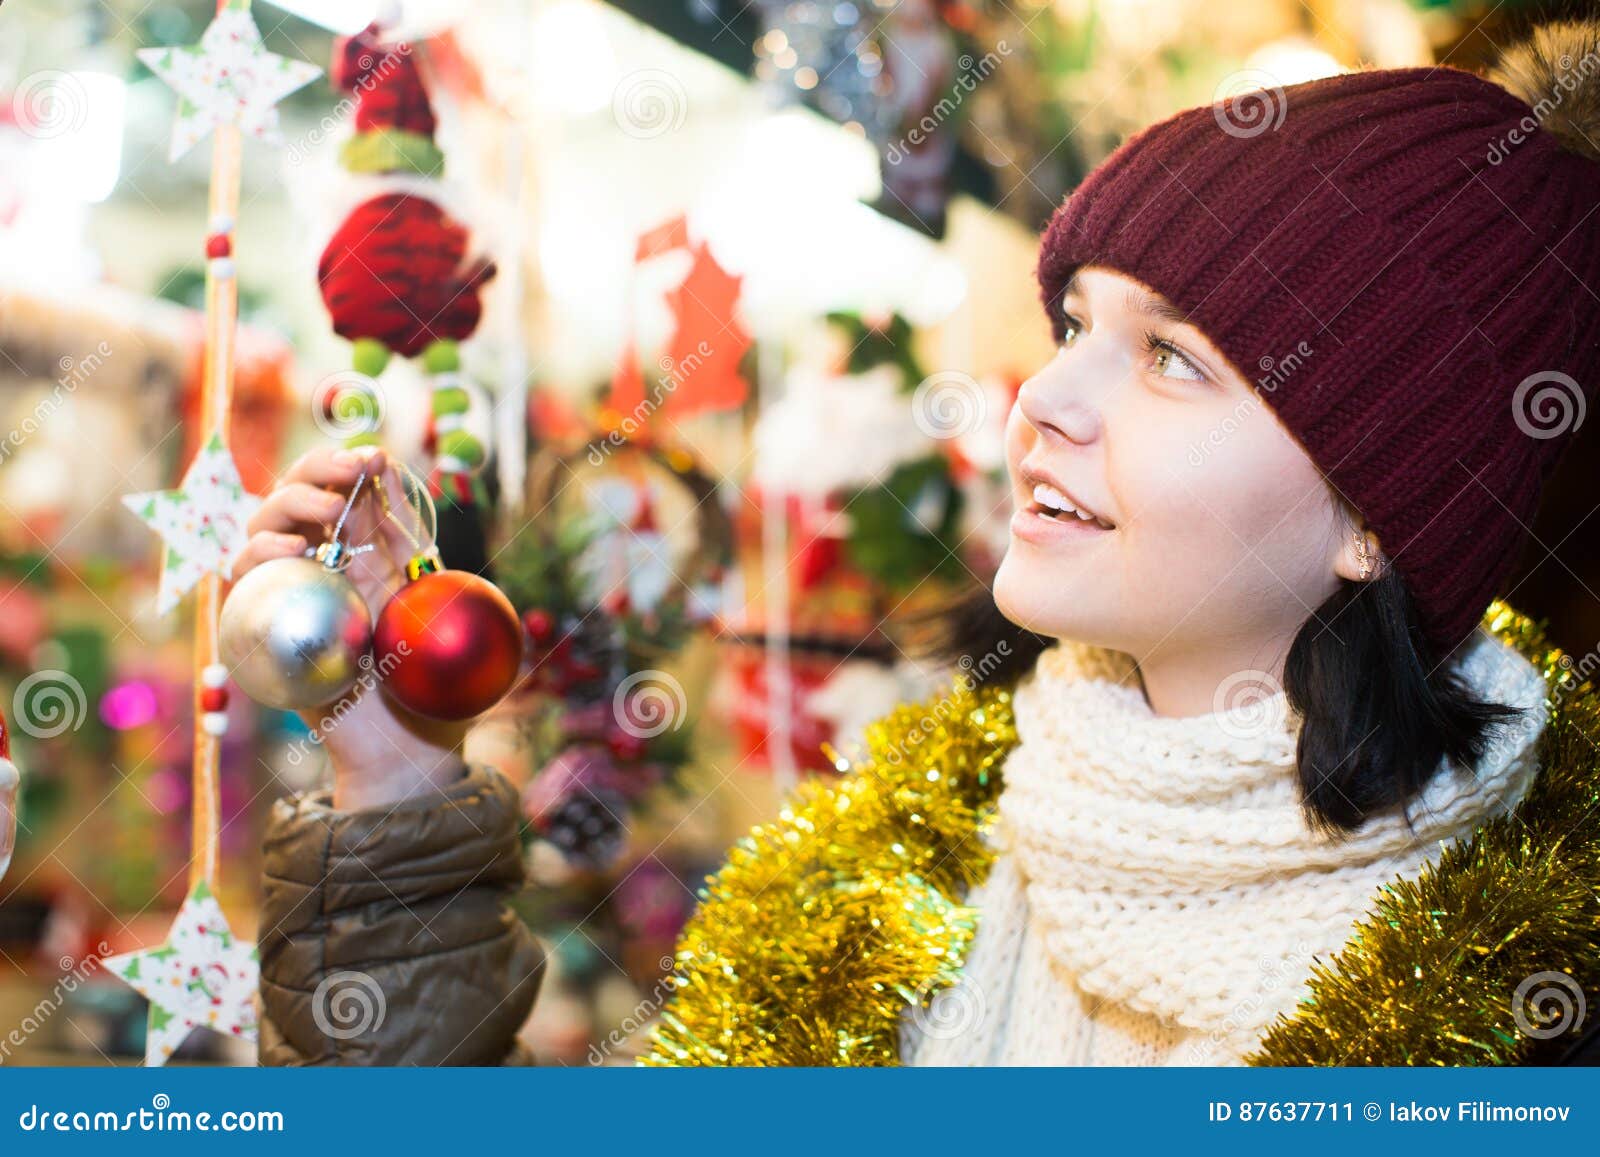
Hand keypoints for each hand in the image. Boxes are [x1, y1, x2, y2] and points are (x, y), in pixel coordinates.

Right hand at [234, 445, 469, 810]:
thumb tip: (387, 469)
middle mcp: (317, 570)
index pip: (339, 492)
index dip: (347, 464)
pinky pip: (242, 581)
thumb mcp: (424, 598)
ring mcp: (288, 596)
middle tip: (350, 471)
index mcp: (358, 556)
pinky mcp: (263, 630)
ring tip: (330, 511)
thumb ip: (402, 539)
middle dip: (316, 471)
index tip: (375, 455)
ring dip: (289, 506)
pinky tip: (286, 552)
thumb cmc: (425, 680)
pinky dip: (255, 556)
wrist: (406, 750)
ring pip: (259, 528)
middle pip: (293, 498)